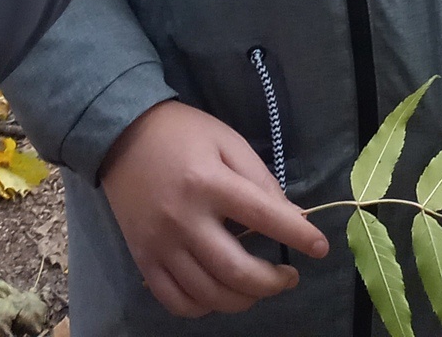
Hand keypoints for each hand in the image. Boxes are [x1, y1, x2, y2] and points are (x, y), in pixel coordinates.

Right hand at [98, 100, 329, 317]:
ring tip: (259, 287)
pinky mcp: (143, 258)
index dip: (297, 235)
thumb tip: (291, 217)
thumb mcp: (227, 140)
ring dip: (244, 299)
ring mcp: (161, 244)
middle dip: (272, 283)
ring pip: (208, 293)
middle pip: (235, 270)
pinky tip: (220, 293)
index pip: (262, 216)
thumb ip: (259, 179)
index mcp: (209, 182)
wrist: (121, 133)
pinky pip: (176, 301)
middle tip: (289, 277)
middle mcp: (184, 219)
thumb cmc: (183, 133)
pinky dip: (204, 307)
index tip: (320, 248)